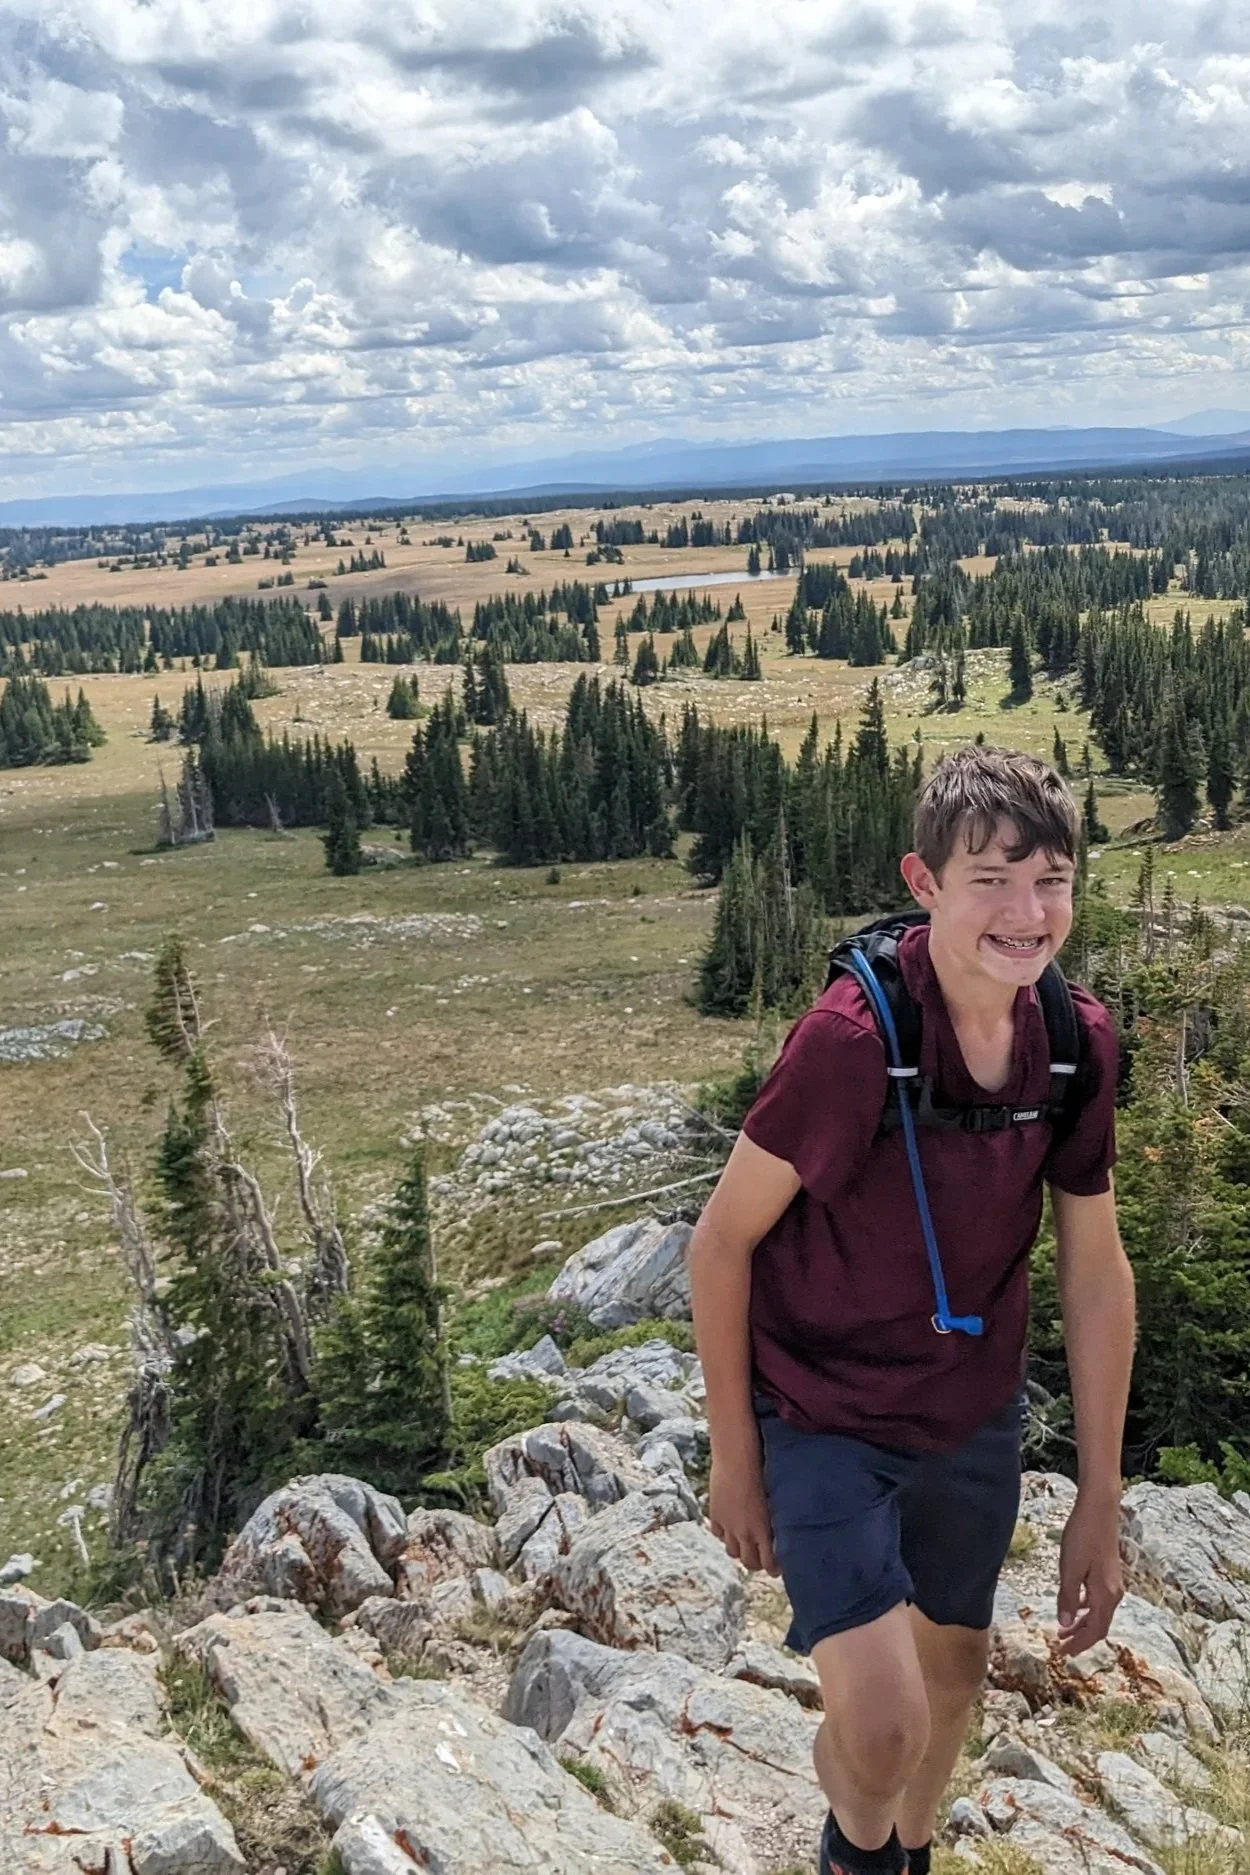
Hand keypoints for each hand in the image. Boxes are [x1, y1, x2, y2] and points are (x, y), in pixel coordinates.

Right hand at [708, 1452, 779, 1575]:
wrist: (737, 1458)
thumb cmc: (763, 1473)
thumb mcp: (775, 1501)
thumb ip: (775, 1522)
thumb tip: (783, 1534)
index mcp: (763, 1531)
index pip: (768, 1563)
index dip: (774, 1569)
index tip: (777, 1568)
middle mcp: (744, 1533)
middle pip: (749, 1562)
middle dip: (756, 1563)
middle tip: (762, 1559)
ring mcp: (728, 1526)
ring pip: (732, 1552)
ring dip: (739, 1550)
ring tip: (745, 1544)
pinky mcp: (715, 1515)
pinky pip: (718, 1534)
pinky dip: (724, 1534)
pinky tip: (730, 1527)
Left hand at [1056, 1488, 1122, 1655]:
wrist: (1099, 1510)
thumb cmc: (1082, 1537)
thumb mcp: (1069, 1569)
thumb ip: (1067, 1598)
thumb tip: (1065, 1624)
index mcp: (1105, 1596)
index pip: (1095, 1631)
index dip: (1080, 1645)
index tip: (1064, 1654)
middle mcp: (1114, 1593)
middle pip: (1099, 1625)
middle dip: (1080, 1638)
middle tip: (1061, 1646)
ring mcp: (1113, 1582)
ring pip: (1098, 1612)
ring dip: (1082, 1623)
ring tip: (1063, 1629)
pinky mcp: (1108, 1572)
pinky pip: (1098, 1599)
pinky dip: (1085, 1608)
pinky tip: (1073, 1604)